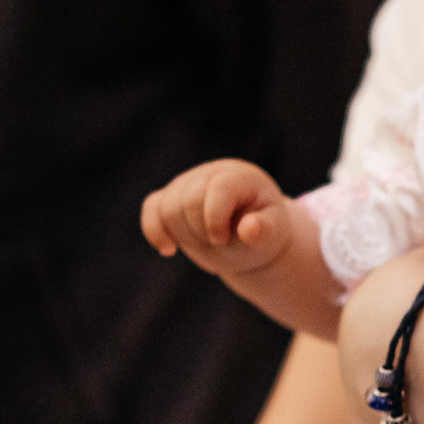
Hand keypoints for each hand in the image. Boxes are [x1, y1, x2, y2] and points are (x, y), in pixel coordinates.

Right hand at [141, 160, 297, 279]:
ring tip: (204, 243)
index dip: (215, 219)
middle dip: (199, 230)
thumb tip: (249, 229)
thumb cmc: (262, 231)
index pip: (217, 189)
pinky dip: (155, 231)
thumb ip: (263, 231)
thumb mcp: (272, 233)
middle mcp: (209, 173)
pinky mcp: (170, 198)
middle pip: (187, 201)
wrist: (248, 234)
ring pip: (165, 207)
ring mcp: (187, 183)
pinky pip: (151, 208)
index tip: (224, 239)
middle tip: (219, 242)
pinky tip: (169, 250)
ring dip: (182, 234)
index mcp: (238, 177)